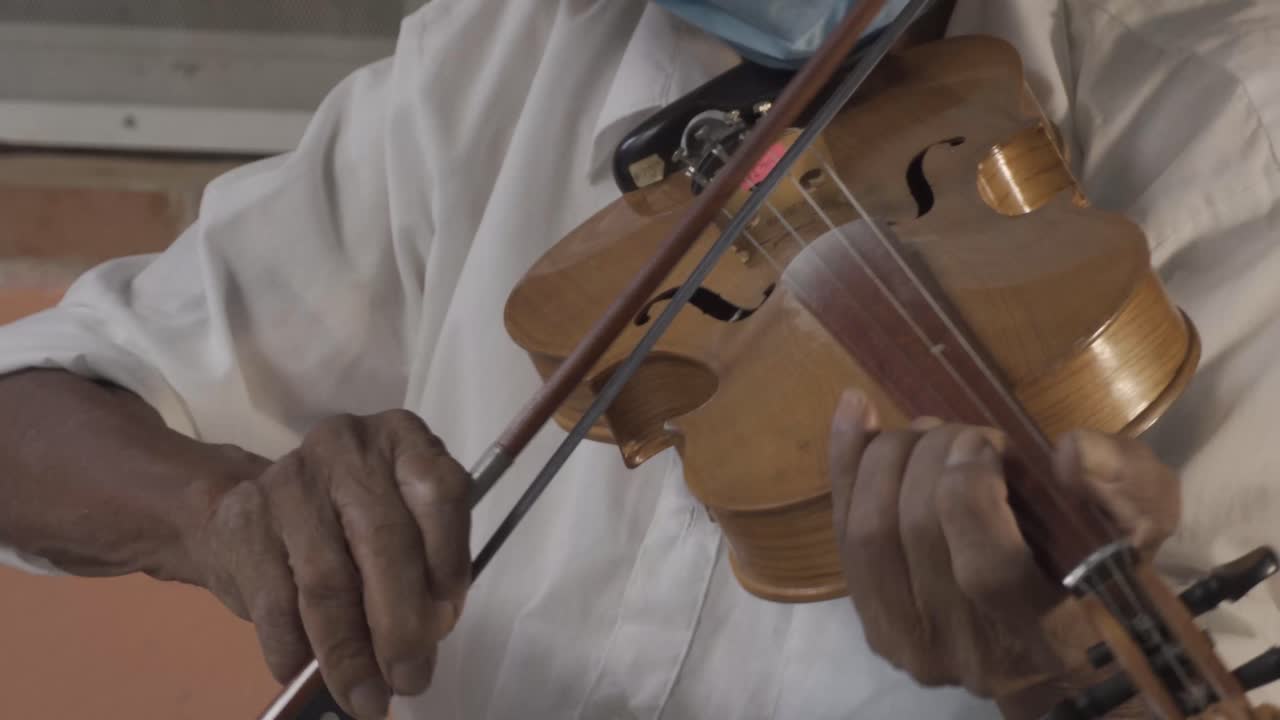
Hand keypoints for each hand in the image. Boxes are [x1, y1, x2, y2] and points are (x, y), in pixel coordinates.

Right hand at [188, 410, 470, 718]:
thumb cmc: (347, 522)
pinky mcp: (243, 522)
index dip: (450, 560)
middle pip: (384, 542)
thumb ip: (426, 564)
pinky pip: (277, 603)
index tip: (448, 619)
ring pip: (329, 582)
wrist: (244, 509)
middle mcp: (347, 447)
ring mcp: (291, 480)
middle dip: (401, 627)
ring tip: (367, 698)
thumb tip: (429, 633)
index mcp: (402, 439)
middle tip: (410, 680)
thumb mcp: (403, 520)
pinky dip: (297, 652)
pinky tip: (308, 676)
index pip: (440, 492)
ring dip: (350, 655)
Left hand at [828, 390, 1179, 717]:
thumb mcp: (1145, 525)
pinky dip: (845, 465)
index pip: (986, 566)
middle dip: (931, 457)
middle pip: (916, 534)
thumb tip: (1069, 451)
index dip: (972, 486)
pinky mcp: (874, 624)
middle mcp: (970, 652)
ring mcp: (911, 644)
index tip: (988, 442)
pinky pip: (841, 535)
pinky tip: (855, 409)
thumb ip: (1128, 484)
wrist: (1057, 646)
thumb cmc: (1106, 574)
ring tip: (924, 432)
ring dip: (887, 458)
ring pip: (868, 533)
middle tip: (961, 430)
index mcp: (1049, 636)